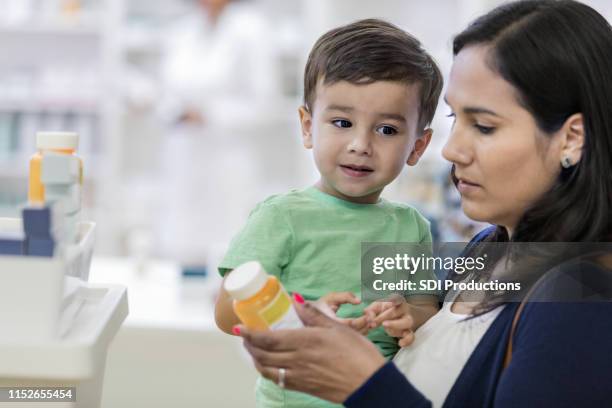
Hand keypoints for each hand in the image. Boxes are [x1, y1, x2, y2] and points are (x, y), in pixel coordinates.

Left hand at [236, 297, 385, 402]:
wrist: (369, 385)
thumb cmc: (358, 354)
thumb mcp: (337, 328)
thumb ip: (314, 314)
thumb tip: (296, 301)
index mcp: (304, 342)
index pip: (267, 338)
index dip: (249, 333)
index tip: (238, 327)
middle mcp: (297, 360)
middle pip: (262, 354)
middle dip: (249, 345)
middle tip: (245, 336)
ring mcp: (299, 376)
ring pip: (267, 369)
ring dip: (256, 359)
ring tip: (254, 349)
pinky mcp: (304, 387)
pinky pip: (278, 380)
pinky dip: (268, 372)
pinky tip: (271, 365)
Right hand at [313, 292, 369, 334]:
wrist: (307, 318)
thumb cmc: (321, 306)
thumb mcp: (331, 298)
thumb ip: (345, 296)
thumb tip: (359, 301)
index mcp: (333, 323)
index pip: (352, 324)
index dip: (362, 319)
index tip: (368, 312)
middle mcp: (336, 333)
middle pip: (356, 333)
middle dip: (367, 325)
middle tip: (373, 318)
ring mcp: (339, 338)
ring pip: (356, 337)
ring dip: (367, 330)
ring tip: (372, 321)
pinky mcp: (342, 339)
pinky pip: (355, 338)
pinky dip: (363, 332)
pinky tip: (367, 325)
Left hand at [364, 295, 415, 346]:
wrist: (397, 317)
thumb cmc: (385, 310)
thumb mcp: (377, 307)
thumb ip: (370, 310)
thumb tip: (367, 315)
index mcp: (396, 301)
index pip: (396, 299)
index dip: (394, 300)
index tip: (390, 303)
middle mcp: (403, 310)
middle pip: (396, 311)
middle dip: (384, 316)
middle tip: (373, 322)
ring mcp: (407, 321)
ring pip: (406, 322)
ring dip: (395, 325)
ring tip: (384, 326)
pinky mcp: (408, 331)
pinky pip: (411, 336)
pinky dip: (407, 340)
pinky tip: (400, 343)